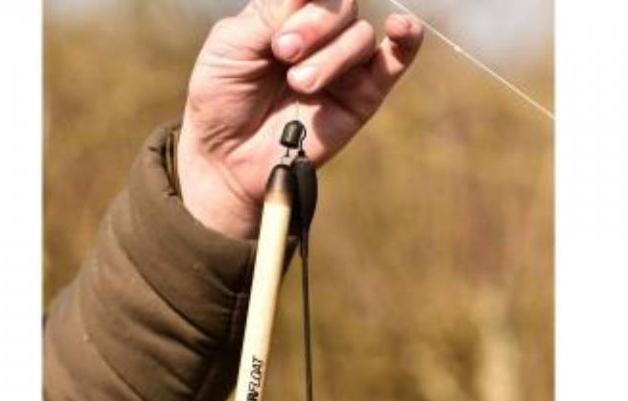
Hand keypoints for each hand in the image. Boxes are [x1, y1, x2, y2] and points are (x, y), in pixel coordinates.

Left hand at [178, 0, 423, 238]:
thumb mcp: (231, 45)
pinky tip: (401, 28)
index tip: (279, 30)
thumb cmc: (221, 99)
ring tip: (299, 84)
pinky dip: (406, 41)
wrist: (227, 158)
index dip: (306, 1)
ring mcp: (343, 65)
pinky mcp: (362, 97)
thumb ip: (270, 10)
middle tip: (283, 53)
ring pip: (360, 37)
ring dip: (331, 56)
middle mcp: (319, 33)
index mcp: (286, 13)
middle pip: (342, 4)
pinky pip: (395, 60)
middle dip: (313, 25)